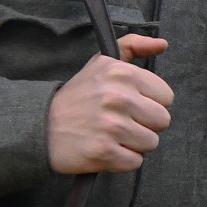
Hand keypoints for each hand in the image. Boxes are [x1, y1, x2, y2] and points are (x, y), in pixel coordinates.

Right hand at [47, 34, 173, 173]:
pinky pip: (136, 162)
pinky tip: (105, 149)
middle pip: (162, 121)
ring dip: (134, 143)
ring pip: (151, 143)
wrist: (40, 126)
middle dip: (145, 124)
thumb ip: (133, 47)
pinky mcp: (104, 152)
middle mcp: (118, 97)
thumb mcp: (102, 63)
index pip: (166, 96)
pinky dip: (122, 160)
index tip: (131, 104)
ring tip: (111, 135)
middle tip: (121, 122)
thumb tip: (163, 44)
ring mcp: (111, 126)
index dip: (150, 102)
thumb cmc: (79, 95)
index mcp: (121, 73)